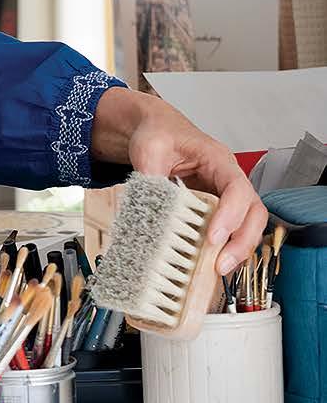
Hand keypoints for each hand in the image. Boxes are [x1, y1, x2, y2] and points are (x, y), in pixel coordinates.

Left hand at [91, 87, 265, 272]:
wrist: (157, 132)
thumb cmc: (159, 134)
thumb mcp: (149, 148)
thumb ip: (151, 176)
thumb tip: (150, 207)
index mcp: (217, 159)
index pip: (236, 187)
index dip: (230, 214)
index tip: (213, 237)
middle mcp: (228, 178)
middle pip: (254, 212)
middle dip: (242, 241)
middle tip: (220, 264)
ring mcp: (226, 196)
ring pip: (248, 225)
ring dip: (237, 250)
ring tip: (217, 271)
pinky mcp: (217, 210)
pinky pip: (231, 231)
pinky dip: (225, 249)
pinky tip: (210, 264)